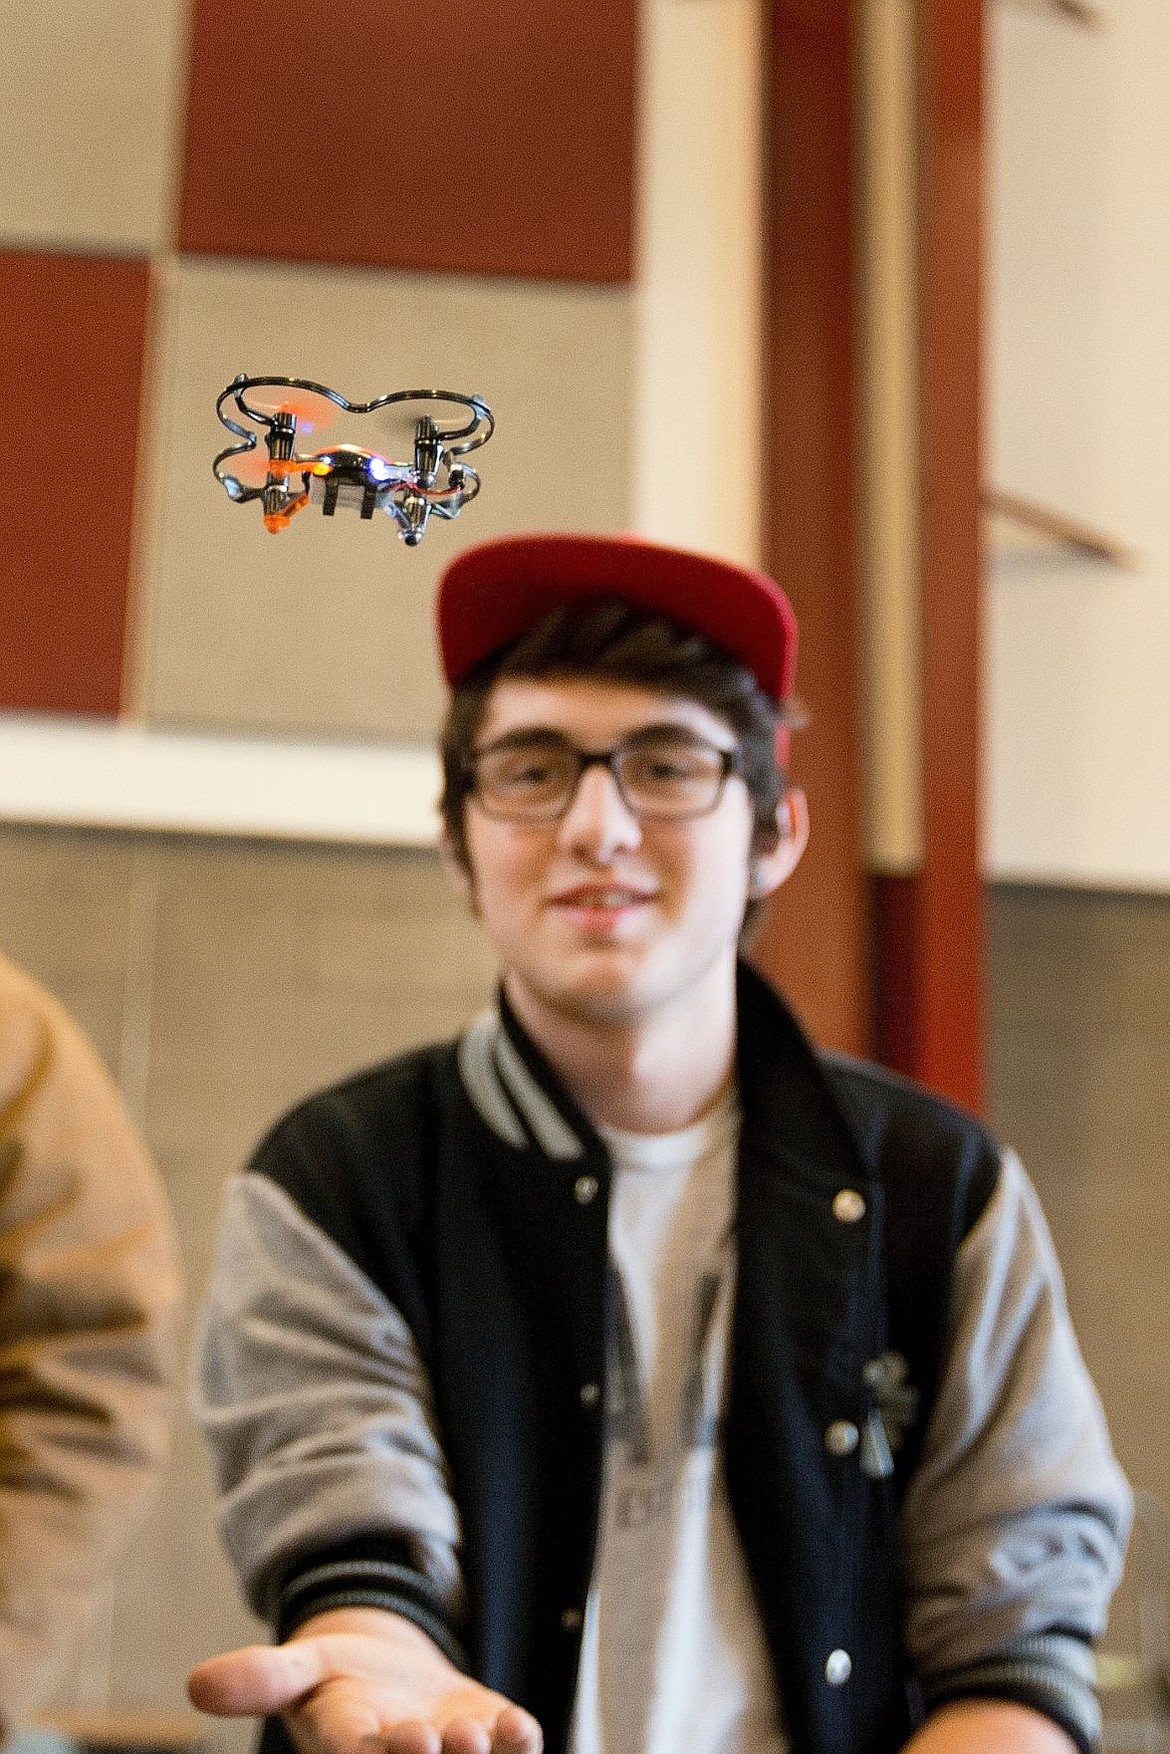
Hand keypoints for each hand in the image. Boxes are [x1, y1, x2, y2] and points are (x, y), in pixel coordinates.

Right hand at [188, 1607, 542, 1753]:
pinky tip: (517, 1727)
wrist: (396, 1675)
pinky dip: (516, 1742)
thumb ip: (260, 1679)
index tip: (393, 1738)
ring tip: (474, 1734)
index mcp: (348, 1750)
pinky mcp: (491, 1738)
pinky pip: (510, 1750)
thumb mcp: (301, 1668)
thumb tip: (197, 1686)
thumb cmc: (341, 1679)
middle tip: (435, 1740)